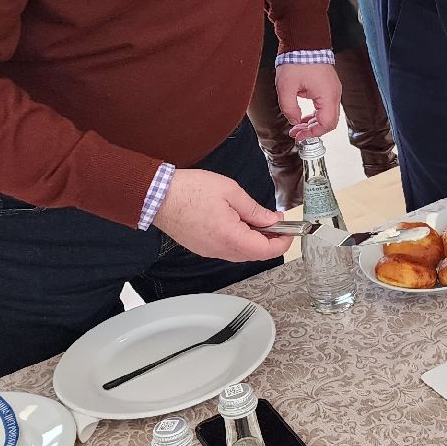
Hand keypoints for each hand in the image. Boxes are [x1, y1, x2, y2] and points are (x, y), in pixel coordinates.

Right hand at [152, 168, 287, 261]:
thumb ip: (255, 210)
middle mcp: (220, 250)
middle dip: (270, 242)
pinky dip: (239, 241)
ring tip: (259, 221)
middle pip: (254, 255)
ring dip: (254, 242)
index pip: (265, 250)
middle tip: (277, 224)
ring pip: (240, 254)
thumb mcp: (231, 192)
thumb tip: (272, 220)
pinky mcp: (200, 247)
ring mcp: (208, 251)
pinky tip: (240, 225)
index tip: (289, 231)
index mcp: (231, 237)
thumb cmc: (191, 190)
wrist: (157, 196)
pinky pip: (227, 250)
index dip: (282, 243)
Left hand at [275, 62, 342, 140]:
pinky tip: (304, 116)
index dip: (313, 133)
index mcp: (327, 95)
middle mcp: (334, 94)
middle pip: (329, 121)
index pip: (326, 123)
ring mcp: (333, 90)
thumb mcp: (286, 87)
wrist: (304, 43)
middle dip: (313, 130)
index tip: (300, 136)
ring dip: (314, 122)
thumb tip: (294, 121)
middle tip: (297, 133)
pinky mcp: (329, 87)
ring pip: (328, 115)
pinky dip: (316, 114)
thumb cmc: (297, 60)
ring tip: (298, 126)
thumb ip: (289, 108)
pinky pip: (326, 106)